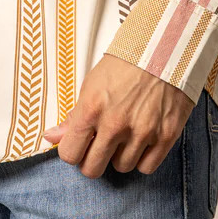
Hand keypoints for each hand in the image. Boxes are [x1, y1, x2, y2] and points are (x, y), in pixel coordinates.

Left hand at [41, 54, 194, 177]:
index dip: (73, 152)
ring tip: (124, 136)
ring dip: (120, 156)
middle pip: (92, 168)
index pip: (70, 153)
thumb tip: (51, 137)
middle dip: (92, 161)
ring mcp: (142, 131)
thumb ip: (73, 116)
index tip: (80, 145)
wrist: (164, 49)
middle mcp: (115, 123)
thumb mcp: (92, 84)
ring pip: (121, 167)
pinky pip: (146, 167)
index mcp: (92, 108)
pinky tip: (141, 142)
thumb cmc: (125, 65)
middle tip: (99, 148)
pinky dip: (142, 159)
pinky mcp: (166, 134)